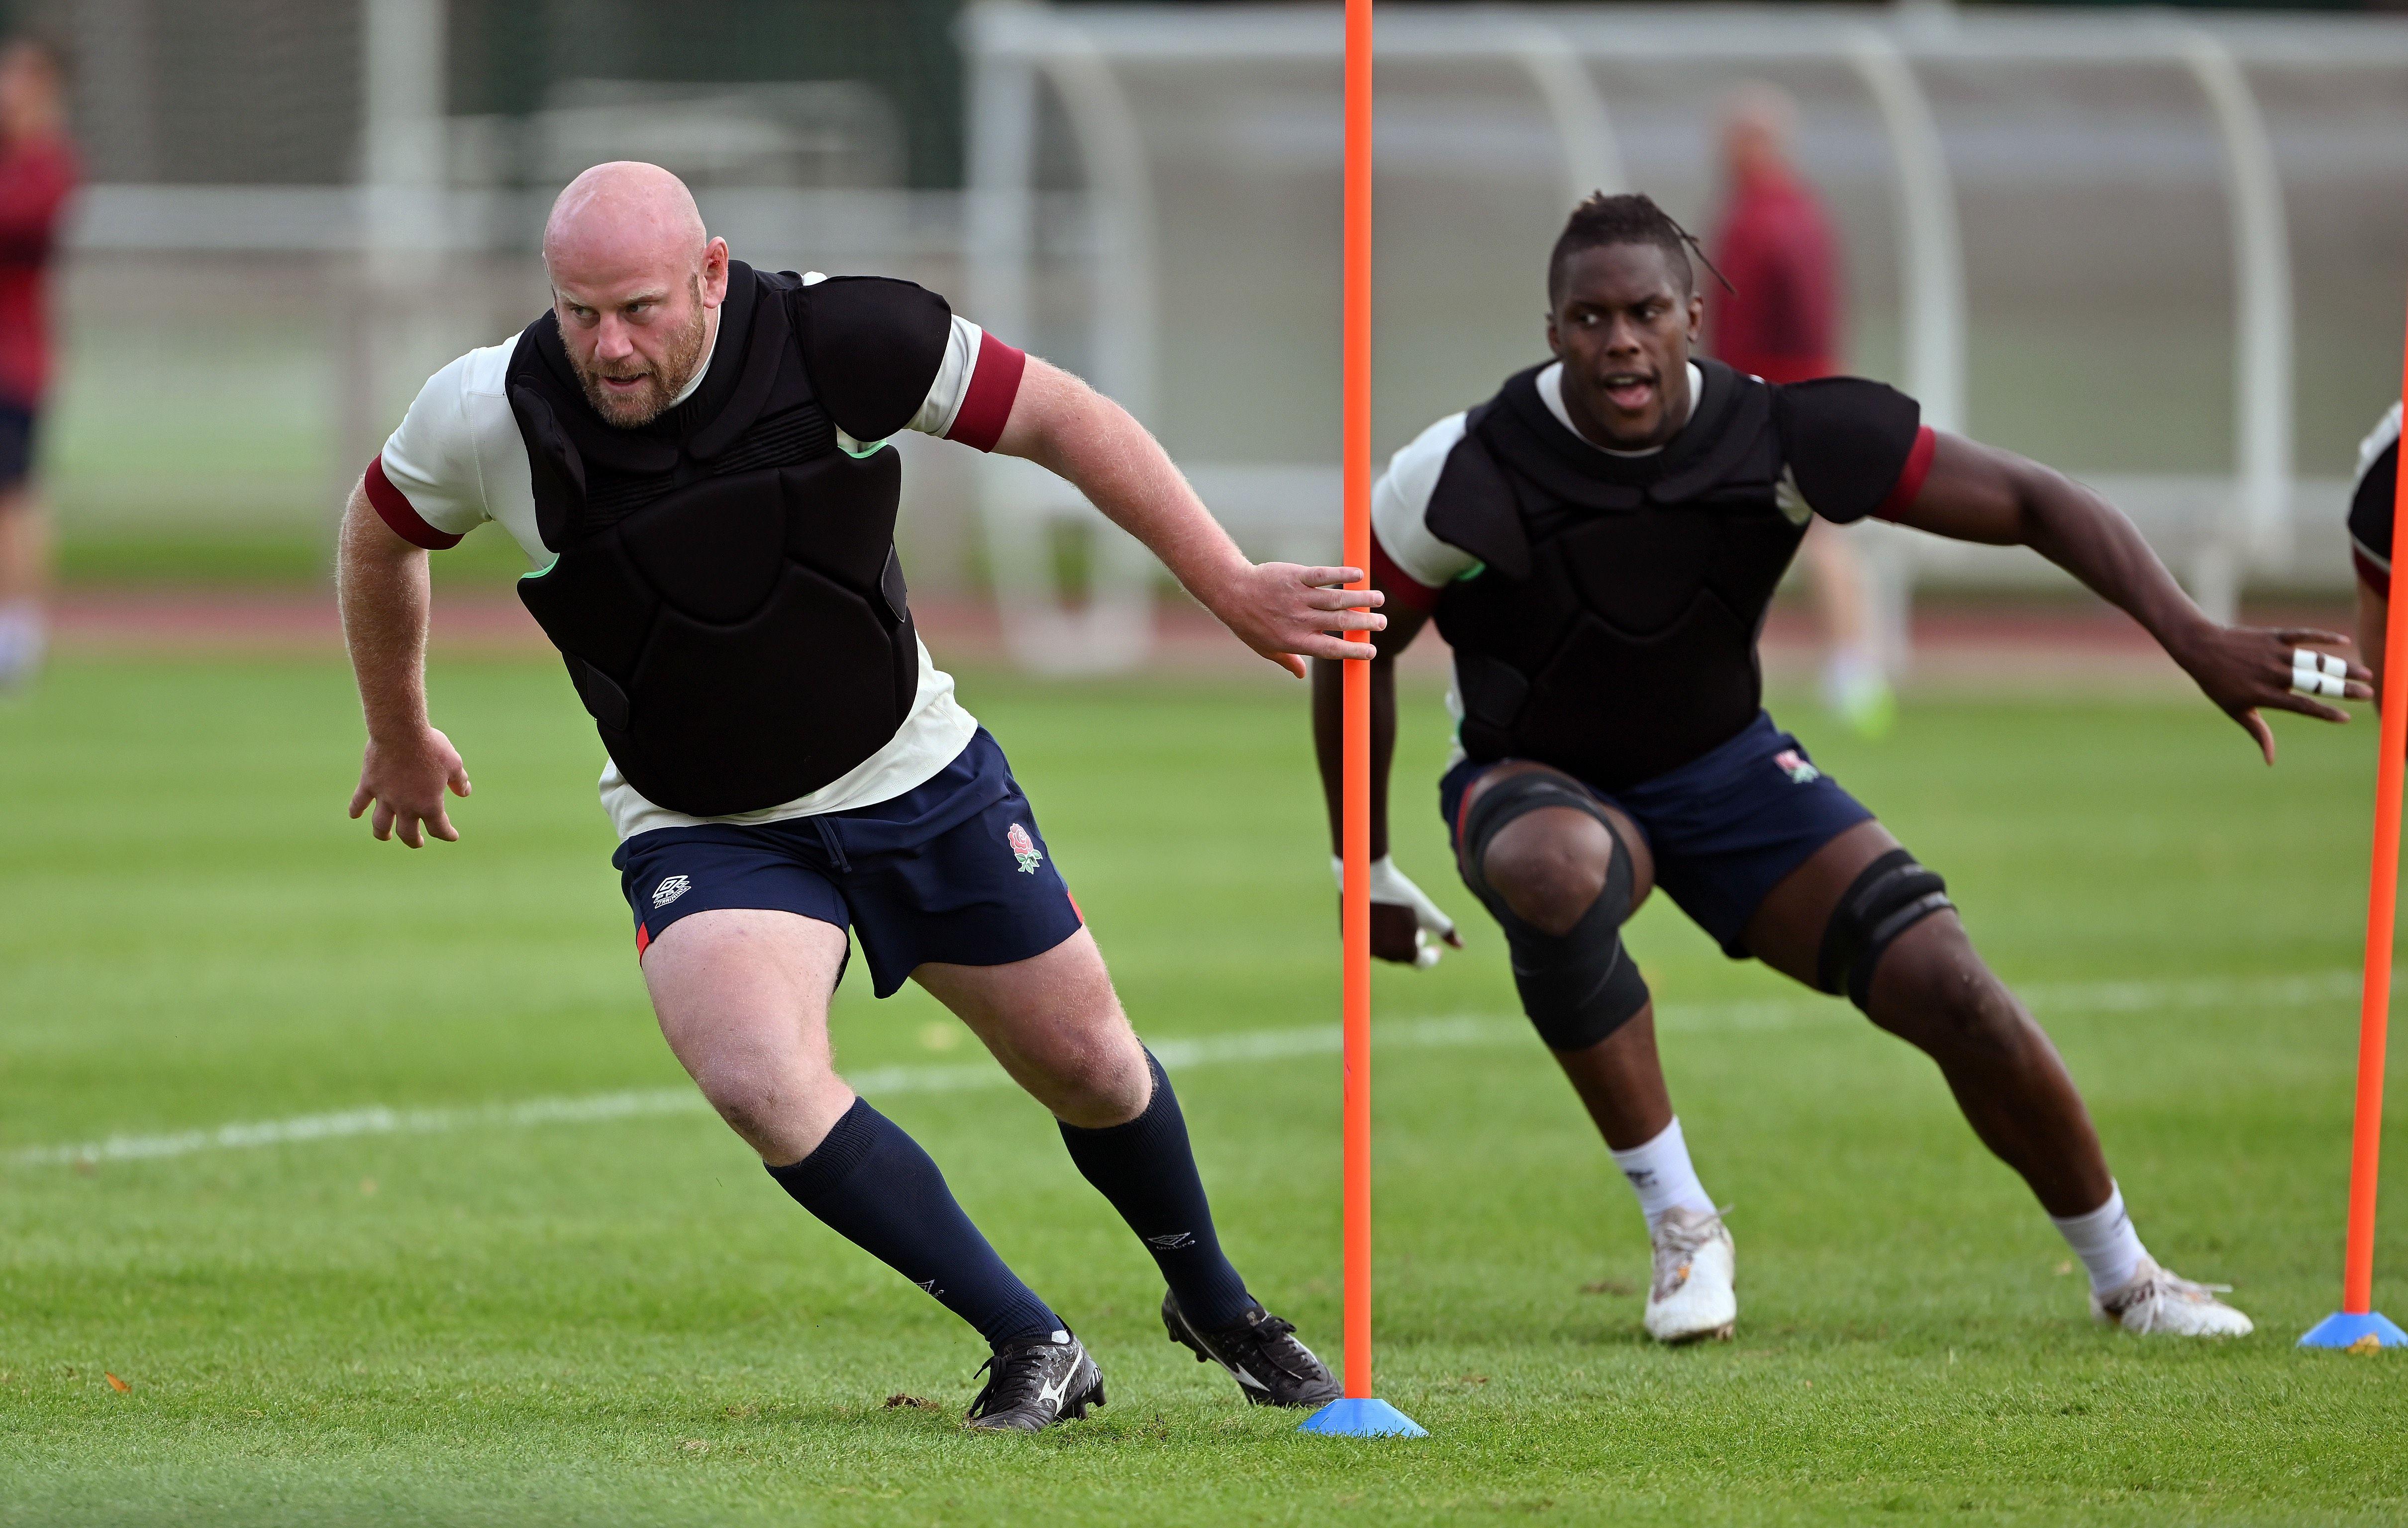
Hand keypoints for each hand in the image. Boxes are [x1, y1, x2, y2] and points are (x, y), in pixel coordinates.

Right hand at [349, 726, 471, 846]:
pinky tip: (354, 815)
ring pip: (380, 824)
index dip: (447, 834)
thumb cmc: (431, 746)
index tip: (452, 836)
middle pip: (408, 833)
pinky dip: (355, 810)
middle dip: (414, 841)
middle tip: (418, 842)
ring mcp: (384, 797)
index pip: (439, 828)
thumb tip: (465, 792)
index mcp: (429, 804)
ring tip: (387, 835)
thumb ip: (459, 781)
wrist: (401, 731)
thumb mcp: (453, 763)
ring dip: (383, 833)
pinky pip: (358, 802)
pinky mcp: (369, 785)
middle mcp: (405, 806)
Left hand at [1201, 563, 1385, 678]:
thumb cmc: (1249, 624)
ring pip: (1336, 598)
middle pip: (1340, 622)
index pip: (1332, 649)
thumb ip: (1288, 661)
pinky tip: (1358, 574)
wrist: (1232, 593)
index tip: (1372, 651)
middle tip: (1382, 623)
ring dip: (1361, 598)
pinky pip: (1322, 575)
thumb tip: (1301, 675)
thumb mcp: (1265, 649)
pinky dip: (1341, 573)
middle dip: (1365, 623)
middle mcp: (1300, 620)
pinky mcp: (1295, 576)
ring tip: (1379, 599)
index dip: (1354, 651)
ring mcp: (1299, 597)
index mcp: (1296, 641)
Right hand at [1333, 854, 1463, 966]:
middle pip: (1403, 955)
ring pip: (1385, 950)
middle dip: (1413, 944)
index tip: (1437, 948)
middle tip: (1417, 928)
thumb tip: (1461, 946)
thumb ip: (1446, 930)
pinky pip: (1368, 943)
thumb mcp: (1427, 912)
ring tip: (1400, 921)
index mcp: (1403, 951)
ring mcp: (1363, 948)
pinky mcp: (1349, 938)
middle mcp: (1382, 955)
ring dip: (1396, 940)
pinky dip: (1378, 935)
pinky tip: (1381, 918)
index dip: (1432, 955)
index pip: (1421, 962)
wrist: (1365, 877)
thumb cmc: (1401, 894)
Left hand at [2172, 624, 2372, 763]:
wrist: (2201, 648)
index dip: (2324, 712)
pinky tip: (2344, 641)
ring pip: (2315, 660)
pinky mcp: (2273, 636)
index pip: (2301, 706)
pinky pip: (2302, 635)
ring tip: (2365, 673)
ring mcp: (2274, 654)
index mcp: (2265, 694)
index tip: (2345, 717)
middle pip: (2315, 683)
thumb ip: (2258, 733)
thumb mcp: (2235, 710)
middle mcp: (2272, 674)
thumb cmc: (2217, 683)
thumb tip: (2270, 761)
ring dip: (2342, 666)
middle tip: (2368, 694)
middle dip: (2343, 689)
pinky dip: (2323, 637)